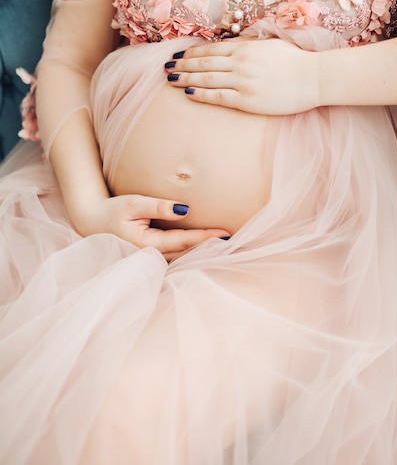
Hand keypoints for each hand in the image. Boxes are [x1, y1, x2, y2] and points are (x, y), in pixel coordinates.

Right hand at [75, 194, 229, 261]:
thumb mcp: (132, 204)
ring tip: (227, 247)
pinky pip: (176, 257)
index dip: (205, 238)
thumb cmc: (111, 211)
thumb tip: (184, 209)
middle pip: (187, 254)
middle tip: (237, 243)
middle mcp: (150, 257)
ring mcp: (150, 261)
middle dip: (210, 250)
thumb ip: (157, 207)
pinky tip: (206, 250)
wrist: (91, 222)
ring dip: (203, 254)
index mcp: (146, 245)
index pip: (183, 241)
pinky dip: (192, 253)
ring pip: (183, 259)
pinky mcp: (151, 258)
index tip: (226, 234)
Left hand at [165, 37, 319, 114]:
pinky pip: (218, 96)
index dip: (191, 53)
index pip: (210, 50)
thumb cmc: (296, 61)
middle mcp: (240, 62)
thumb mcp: (270, 44)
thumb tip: (233, 45)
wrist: (314, 78)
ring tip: (172, 80)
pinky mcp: (248, 99)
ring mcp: (243, 81)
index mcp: (245, 47)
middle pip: (203, 64)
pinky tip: (189, 93)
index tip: (178, 55)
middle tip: (167, 67)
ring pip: (206, 79)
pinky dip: (201, 94)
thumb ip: (250, 45)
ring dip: (186, 79)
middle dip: (183, 65)